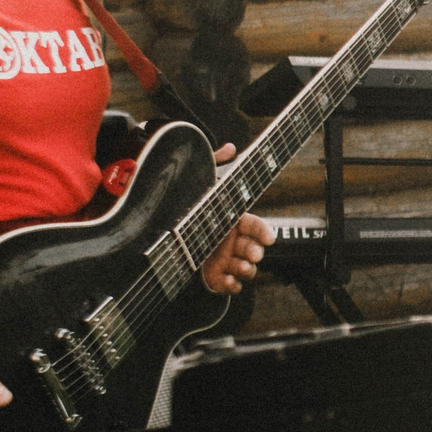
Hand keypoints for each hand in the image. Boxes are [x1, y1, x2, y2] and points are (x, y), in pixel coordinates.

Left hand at [200, 144, 272, 292]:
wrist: (162, 235)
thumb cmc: (189, 208)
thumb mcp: (201, 185)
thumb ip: (215, 165)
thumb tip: (230, 146)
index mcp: (233, 221)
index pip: (255, 226)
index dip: (263, 232)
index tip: (268, 238)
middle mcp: (232, 241)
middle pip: (253, 248)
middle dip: (255, 251)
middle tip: (253, 254)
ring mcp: (225, 259)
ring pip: (246, 267)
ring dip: (246, 269)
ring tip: (239, 267)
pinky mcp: (215, 276)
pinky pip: (230, 284)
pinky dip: (232, 285)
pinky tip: (227, 281)